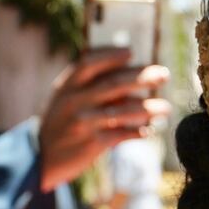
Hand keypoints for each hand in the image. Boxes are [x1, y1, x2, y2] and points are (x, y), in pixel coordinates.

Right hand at [38, 49, 171, 191]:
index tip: (130, 51)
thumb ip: (91, 84)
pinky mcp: (90, 144)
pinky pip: (120, 134)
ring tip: (167, 108)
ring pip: (121, 111)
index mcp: (67, 86)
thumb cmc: (63, 121)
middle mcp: (74, 101)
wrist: (41, 156)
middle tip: (165, 74)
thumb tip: (130, 67)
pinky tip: (150, 130)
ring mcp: (82, 122)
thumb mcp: (67, 97)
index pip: (88, 63)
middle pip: (112, 84)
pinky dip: (137, 132)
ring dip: (148, 108)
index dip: (110, 55)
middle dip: (142, 78)